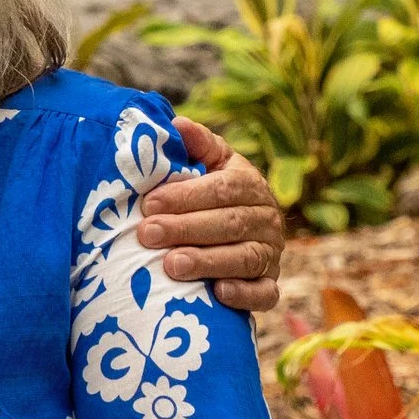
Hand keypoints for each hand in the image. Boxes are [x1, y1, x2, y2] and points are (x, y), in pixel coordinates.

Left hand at [149, 118, 283, 312]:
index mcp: (249, 184)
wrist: (238, 234)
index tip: (149, 203)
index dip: (186, 196)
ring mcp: (270, 254)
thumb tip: (178, 124)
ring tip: (171, 265)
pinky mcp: (268, 285)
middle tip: (147, 234)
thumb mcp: (208, 164)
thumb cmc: (209, 194)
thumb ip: (196, 146)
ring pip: (245, 258)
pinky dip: (244, 294)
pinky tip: (218, 293)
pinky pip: (264, 293)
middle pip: (229, 224)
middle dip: (186, 229)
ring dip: (208, 262)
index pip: (222, 188)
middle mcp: (266, 218)